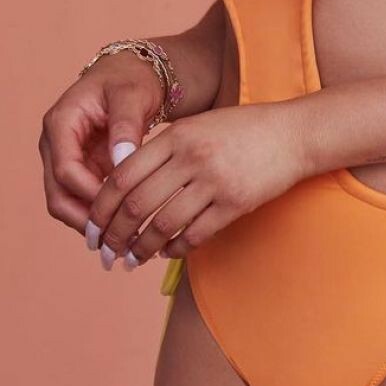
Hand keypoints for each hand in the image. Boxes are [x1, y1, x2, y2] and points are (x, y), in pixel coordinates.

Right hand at [38, 53, 161, 235]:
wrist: (131, 74)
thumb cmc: (131, 80)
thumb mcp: (132, 96)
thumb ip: (125, 128)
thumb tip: (122, 161)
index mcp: (61, 123)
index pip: (66, 170)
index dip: (91, 193)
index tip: (121, 209)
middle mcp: (55, 144)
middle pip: (57, 194)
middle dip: (85, 220)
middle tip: (118, 241)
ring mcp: (64, 159)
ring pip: (66, 203)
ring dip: (91, 224)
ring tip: (123, 242)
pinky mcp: (79, 169)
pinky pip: (82, 200)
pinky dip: (99, 216)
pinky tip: (125, 230)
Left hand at [85, 101, 312, 269]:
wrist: (294, 133)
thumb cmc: (243, 129)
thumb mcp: (198, 126)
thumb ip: (164, 149)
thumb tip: (124, 185)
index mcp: (177, 135)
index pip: (123, 175)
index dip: (100, 205)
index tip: (92, 225)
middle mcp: (192, 156)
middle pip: (136, 204)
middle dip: (114, 234)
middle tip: (105, 251)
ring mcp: (215, 181)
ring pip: (162, 224)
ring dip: (141, 248)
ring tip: (131, 259)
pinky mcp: (236, 203)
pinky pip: (195, 234)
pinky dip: (175, 248)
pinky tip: (166, 252)